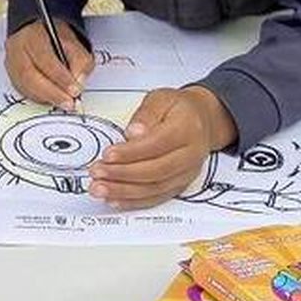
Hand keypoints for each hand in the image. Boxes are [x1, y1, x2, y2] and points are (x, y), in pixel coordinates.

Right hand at [4, 21, 93, 109]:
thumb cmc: (54, 38)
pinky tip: (53, 100)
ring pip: (24, 86)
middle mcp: (16, 49)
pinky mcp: (12, 76)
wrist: (38, 33)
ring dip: (46, 98)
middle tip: (69, 102)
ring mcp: (11, 64)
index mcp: (32, 35)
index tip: (75, 90)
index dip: (60, 76)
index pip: (44, 58)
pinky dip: (40, 98)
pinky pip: (24, 91)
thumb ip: (80, 60)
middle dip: (52, 92)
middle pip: (29, 75)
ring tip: (64, 103)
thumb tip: (78, 82)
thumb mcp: (74, 42)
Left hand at [88, 86, 234, 209]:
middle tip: (97, 173)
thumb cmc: (179, 109)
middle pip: (156, 170)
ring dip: (124, 192)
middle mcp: (190, 155)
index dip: (130, 152)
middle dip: (122, 174)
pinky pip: (156, 197)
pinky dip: (134, 201)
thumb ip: (146, 114)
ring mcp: (186, 173)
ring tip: (99, 188)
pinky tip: (115, 199)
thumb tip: (133, 133)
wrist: (203, 122)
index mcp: (187, 129)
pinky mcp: (180, 185)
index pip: (157, 144)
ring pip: (154, 188)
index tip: (107, 155)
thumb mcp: (161, 98)